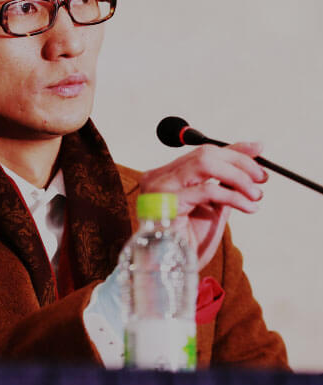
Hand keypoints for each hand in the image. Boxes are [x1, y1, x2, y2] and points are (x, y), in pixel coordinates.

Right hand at [140, 142, 267, 268]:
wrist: (173, 270)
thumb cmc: (189, 241)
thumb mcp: (213, 206)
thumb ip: (225, 183)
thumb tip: (252, 159)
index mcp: (165, 175)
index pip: (202, 152)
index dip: (233, 150)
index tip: (259, 149)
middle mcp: (158, 176)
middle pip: (204, 154)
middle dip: (239, 163)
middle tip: (261, 178)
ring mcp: (159, 187)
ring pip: (205, 163)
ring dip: (237, 176)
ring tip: (255, 194)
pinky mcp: (167, 202)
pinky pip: (207, 190)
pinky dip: (233, 196)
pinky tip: (248, 206)